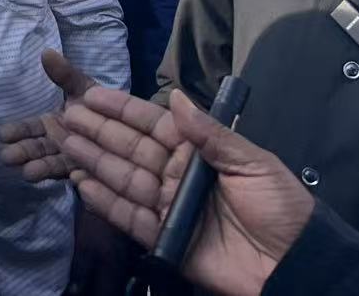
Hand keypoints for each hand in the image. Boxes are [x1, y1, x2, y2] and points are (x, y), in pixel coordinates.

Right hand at [0, 49, 96, 182]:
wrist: (126, 127)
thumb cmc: (98, 105)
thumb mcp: (82, 87)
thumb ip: (64, 74)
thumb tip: (45, 52)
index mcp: (51, 124)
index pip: (30, 129)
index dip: (17, 131)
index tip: (2, 135)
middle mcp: (57, 143)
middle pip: (37, 149)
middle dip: (22, 152)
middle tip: (6, 157)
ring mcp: (70, 160)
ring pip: (52, 164)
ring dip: (38, 168)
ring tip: (27, 172)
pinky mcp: (86, 173)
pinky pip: (77, 176)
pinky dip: (71, 177)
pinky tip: (68, 178)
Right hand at [60, 87, 315, 295]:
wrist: (293, 264)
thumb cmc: (279, 206)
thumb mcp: (252, 162)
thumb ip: (210, 133)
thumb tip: (175, 96)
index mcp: (199, 152)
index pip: (153, 125)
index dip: (122, 110)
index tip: (91, 95)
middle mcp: (177, 175)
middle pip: (131, 149)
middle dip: (99, 131)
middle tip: (65, 115)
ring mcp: (168, 206)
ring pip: (124, 178)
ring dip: (94, 160)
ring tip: (65, 142)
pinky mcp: (165, 239)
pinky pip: (129, 217)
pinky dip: (105, 202)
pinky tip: (82, 183)